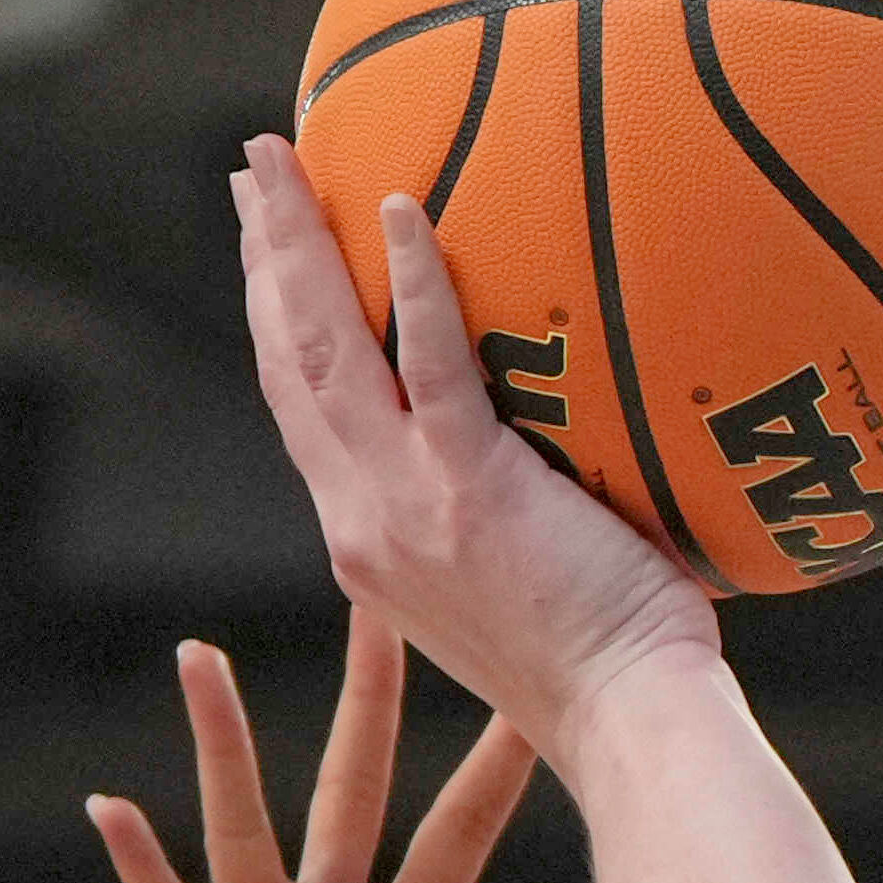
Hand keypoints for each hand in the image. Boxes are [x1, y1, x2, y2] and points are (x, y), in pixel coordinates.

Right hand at [95, 612, 608, 882]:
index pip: (460, 832)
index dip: (495, 762)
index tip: (536, 683)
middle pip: (355, 791)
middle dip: (369, 702)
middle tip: (380, 603)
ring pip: (245, 829)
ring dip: (222, 747)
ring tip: (201, 657)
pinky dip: (141, 868)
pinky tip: (112, 805)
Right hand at [232, 137, 719, 747]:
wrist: (630, 725)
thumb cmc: (613, 667)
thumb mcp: (521, 587)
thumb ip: (500, 514)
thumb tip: (552, 446)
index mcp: (368, 542)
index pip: (303, 412)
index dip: (275, 325)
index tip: (265, 253)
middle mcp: (364, 520)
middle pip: (288, 362)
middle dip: (263, 258)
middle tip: (252, 172)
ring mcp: (407, 504)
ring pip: (324, 348)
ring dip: (295, 242)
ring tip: (280, 157)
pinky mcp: (470, 489)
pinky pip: (430, 360)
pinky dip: (412, 279)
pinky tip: (400, 203)